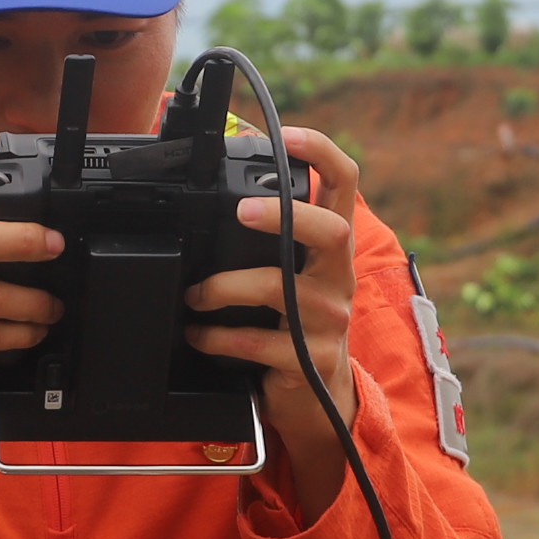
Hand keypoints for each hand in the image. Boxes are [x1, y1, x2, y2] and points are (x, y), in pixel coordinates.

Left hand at [189, 126, 365, 515]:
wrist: (319, 404)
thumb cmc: (296, 329)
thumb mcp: (295, 277)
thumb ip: (273, 238)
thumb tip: (227, 187)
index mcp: (333, 250)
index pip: (344, 185)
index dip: (320, 152)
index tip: (287, 134)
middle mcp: (338, 279)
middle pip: (332, 230)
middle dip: (286, 214)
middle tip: (241, 209)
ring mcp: (327, 321)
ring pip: (279, 289)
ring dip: (224, 287)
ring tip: (194, 296)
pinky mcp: (308, 361)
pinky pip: (256, 343)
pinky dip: (217, 338)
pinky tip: (199, 335)